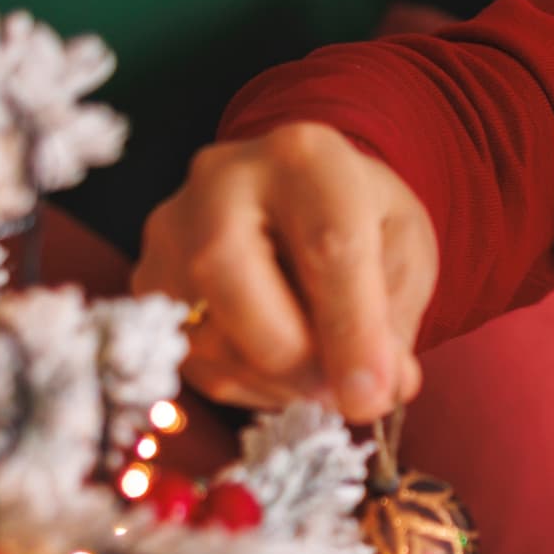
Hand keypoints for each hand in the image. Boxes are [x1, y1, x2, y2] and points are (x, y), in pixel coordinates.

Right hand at [132, 122, 439, 417]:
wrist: (298, 197)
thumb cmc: (359, 219)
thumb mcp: (404, 251)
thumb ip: (394, 318)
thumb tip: (380, 388)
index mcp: (305, 157)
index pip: (326, 245)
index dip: (352, 330)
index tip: (374, 395)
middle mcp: (221, 180)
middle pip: (226, 271)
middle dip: (291, 357)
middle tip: (342, 396)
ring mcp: (172, 230)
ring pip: (206, 330)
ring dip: (277, 382)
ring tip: (325, 375)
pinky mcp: (149, 282)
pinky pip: (193, 360)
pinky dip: (250, 385)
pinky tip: (285, 369)